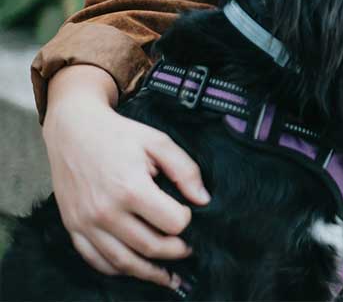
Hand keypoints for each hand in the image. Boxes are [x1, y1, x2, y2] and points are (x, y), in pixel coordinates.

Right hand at [41, 65, 211, 288]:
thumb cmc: (119, 135)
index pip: (172, 222)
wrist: (73, 130)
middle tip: (188, 249)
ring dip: (150, 273)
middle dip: (176, 251)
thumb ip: (186, 170)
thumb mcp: (158, 142)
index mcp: (130, 188)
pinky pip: (96, 260)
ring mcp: (86, 223)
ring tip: (169, 276)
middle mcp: (106, 211)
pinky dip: (117, 269)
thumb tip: (204, 200)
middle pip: (151, 247)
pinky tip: (134, 268)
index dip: (186, 220)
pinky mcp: (73, 228)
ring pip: (123, 262)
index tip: (189, 213)